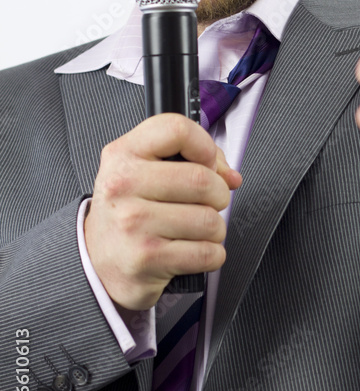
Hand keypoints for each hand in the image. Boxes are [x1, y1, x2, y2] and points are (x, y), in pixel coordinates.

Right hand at [84, 114, 242, 308]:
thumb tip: (230, 176)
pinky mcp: (147, 257)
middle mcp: (123, 185)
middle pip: (202, 179)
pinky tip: (191, 250)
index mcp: (123, 154)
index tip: (208, 162)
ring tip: (196, 230)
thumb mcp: (144, 171)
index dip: (205, 146)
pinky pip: (207, 252)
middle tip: (208, 202)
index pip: (177, 130)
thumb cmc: (129, 211)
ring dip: (215, 229)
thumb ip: (192, 160)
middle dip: (219, 194)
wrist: (99, 260)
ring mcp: (133, 222)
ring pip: (210, 220)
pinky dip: (211, 255)